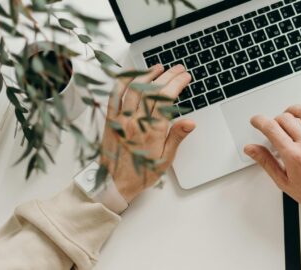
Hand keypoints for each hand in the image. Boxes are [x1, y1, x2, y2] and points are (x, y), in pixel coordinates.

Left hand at [100, 64, 194, 202]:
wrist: (114, 183)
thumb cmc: (141, 173)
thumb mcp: (165, 160)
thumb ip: (176, 137)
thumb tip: (190, 122)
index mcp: (151, 131)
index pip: (167, 99)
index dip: (177, 84)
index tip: (185, 77)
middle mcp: (135, 122)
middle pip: (153, 90)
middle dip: (168, 76)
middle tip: (178, 69)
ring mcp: (120, 119)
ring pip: (134, 89)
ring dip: (148, 75)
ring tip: (159, 67)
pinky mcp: (110, 119)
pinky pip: (114, 95)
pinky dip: (123, 81)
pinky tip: (132, 74)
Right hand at [244, 104, 300, 207]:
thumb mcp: (283, 181)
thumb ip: (266, 162)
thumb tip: (251, 149)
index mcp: (294, 156)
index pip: (271, 128)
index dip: (259, 121)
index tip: (257, 121)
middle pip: (285, 118)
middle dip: (275, 119)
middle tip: (275, 126)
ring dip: (293, 110)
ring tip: (290, 115)